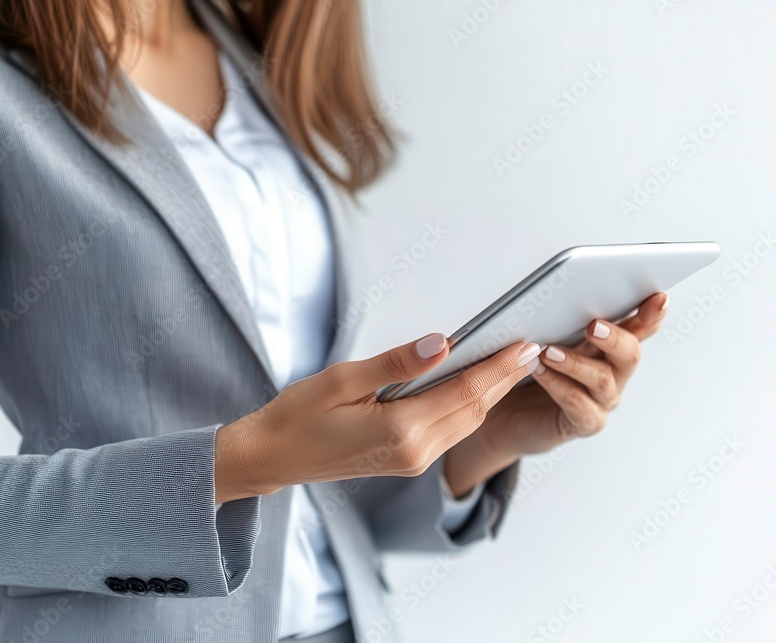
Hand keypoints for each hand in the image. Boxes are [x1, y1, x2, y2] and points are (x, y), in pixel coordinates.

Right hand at [214, 334, 541, 503]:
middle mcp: (414, 452)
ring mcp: (412, 461)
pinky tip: (477, 388)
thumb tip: (441, 344)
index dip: (498, 367)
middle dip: (505, 379)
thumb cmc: (298, 416)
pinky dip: (471, 408)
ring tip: (514, 365)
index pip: (465, 392)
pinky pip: (451, 431)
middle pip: (475, 411)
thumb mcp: (341, 380)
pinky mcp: (406, 461)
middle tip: (533, 348)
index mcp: (400, 431)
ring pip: (467, 423)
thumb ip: (395, 363)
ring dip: (492, 394)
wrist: (274, 457)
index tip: (524, 344)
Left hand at [445, 292, 668, 494]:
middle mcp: (613, 373)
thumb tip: (554, 295)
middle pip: (629, 354)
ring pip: (603, 379)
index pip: (638, 328)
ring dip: (576, 362)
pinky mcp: (584, 422)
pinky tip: (538, 371)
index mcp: (608, 346)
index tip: (657, 298)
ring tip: (548, 351)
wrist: (507, 413)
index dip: (650, 315)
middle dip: (615, 338)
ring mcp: (601, 400)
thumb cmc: (527, 369)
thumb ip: (554, 320)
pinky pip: (577, 403)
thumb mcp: (542, 338)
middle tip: (594, 326)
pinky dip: (557, 384)